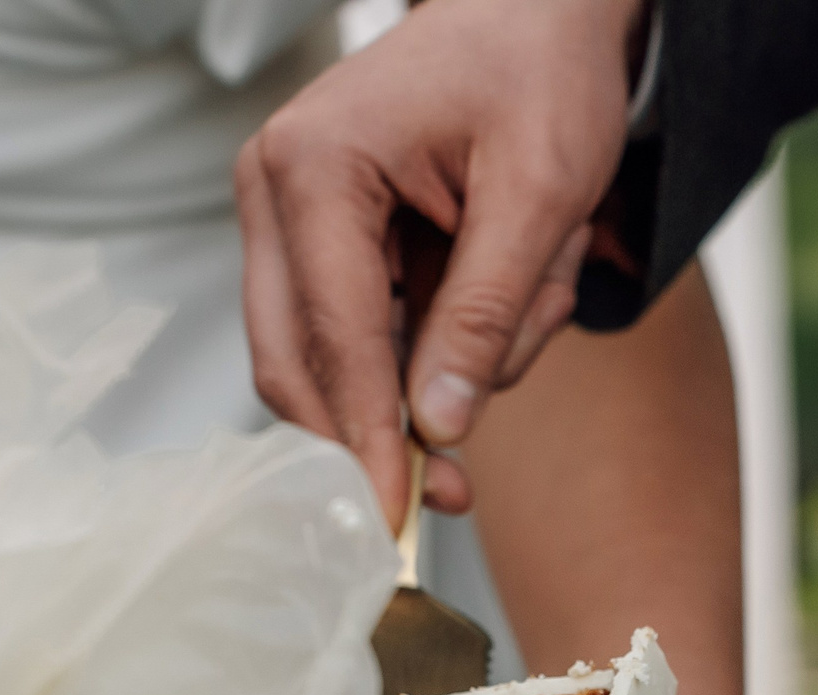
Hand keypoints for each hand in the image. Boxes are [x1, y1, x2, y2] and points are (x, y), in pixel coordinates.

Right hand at [236, 0, 645, 521]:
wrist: (538, 11)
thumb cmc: (542, 75)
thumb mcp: (540, 196)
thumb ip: (484, 313)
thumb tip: (437, 428)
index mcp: (314, 167)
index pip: (331, 338)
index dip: (364, 440)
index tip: (390, 521)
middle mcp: (276, 191)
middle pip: (298, 366)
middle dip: (387, 429)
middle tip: (462, 489)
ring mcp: (291, 218)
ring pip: (338, 362)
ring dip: (442, 365)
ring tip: (542, 287)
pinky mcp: (324, 242)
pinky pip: (368, 336)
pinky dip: (444, 340)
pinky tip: (516, 285)